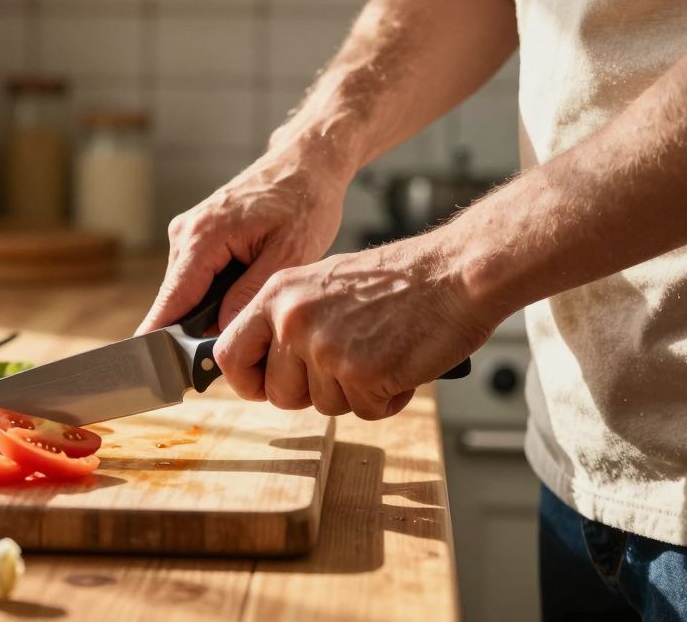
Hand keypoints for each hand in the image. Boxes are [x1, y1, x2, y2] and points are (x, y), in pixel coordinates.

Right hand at [136, 135, 349, 334]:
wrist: (305, 162)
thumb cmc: (304, 202)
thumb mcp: (289, 254)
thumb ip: (250, 294)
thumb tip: (221, 329)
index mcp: (203, 237)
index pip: (171, 302)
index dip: (163, 342)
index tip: (157, 375)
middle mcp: (185, 234)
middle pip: (177, 303)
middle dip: (199, 332)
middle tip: (238, 353)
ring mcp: (187, 235)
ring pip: (188, 294)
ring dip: (212, 312)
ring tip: (252, 311)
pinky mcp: (197, 238)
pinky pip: (197, 280)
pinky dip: (216, 295)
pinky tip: (246, 292)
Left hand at [213, 235, 499, 419]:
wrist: (457, 273)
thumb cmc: (400, 282)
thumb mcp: (324, 286)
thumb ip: (289, 322)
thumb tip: (266, 368)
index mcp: (278, 294)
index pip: (229, 353)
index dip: (246, 381)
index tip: (263, 387)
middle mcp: (293, 320)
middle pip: (278, 394)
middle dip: (312, 393)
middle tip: (349, 366)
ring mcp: (326, 348)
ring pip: (323, 406)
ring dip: (355, 393)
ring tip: (382, 352)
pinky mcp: (361, 374)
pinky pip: (364, 412)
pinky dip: (387, 399)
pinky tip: (401, 364)